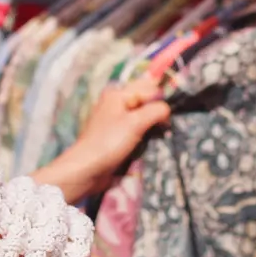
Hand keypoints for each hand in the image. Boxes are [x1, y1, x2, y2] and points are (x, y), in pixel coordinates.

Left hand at [35, 78, 171, 202]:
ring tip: (160, 133)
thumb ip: (155, 110)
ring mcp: (115, 118)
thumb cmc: (109, 142)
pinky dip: (144, 132)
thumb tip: (168, 109)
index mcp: (117, 93)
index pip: (148, 88)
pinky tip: (149, 140)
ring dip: (152, 123)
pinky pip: (135, 127)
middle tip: (165, 126)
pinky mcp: (115, 134)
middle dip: (157, 111)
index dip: (161, 100)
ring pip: (141, 114)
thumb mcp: (136, 123)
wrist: (86, 169)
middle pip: (144, 99)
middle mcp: (115, 102)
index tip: (168, 117)